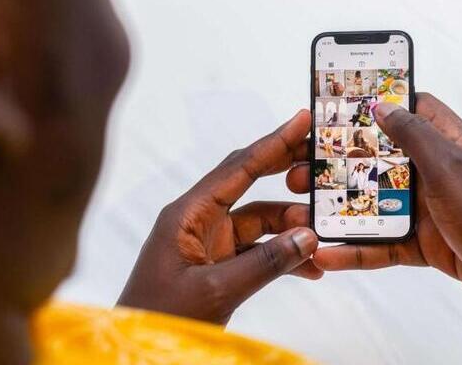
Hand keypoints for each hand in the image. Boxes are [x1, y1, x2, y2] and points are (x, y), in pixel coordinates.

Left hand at [118, 110, 321, 324]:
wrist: (139, 355)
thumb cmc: (160, 318)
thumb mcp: (216, 291)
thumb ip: (265, 264)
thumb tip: (308, 238)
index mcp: (188, 214)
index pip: (237, 168)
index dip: (273, 143)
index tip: (301, 121)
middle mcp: (199, 220)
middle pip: (249, 184)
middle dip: (286, 173)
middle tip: (321, 160)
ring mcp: (209, 242)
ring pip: (259, 221)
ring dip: (290, 228)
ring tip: (322, 237)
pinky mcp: (217, 264)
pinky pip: (258, 250)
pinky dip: (282, 256)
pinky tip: (309, 268)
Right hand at [303, 94, 461, 311]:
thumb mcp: (449, 167)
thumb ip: (414, 135)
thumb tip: (382, 104)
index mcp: (446, 142)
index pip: (411, 108)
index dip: (378, 103)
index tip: (336, 107)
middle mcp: (434, 170)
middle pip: (380, 158)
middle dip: (341, 163)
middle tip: (301, 166)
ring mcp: (428, 207)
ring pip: (375, 202)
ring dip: (341, 207)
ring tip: (302, 208)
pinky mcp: (424, 242)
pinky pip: (383, 242)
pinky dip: (357, 249)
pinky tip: (327, 254)